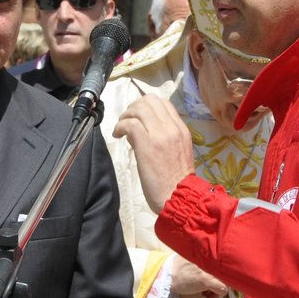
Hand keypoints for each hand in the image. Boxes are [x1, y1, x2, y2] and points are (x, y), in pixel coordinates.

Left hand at [112, 97, 195, 212]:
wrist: (179, 196)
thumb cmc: (177, 181)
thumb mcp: (177, 152)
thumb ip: (164, 138)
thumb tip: (142, 130)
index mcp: (181, 129)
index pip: (164, 103)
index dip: (147, 106)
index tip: (138, 117)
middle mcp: (172, 128)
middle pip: (150, 101)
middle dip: (134, 107)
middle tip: (127, 120)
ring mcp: (160, 135)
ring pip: (139, 109)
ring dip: (126, 116)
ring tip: (120, 128)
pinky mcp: (147, 144)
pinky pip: (130, 124)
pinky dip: (120, 126)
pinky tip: (117, 135)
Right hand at [170, 260, 228, 297]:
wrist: (167, 275)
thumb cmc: (177, 267)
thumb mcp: (192, 257)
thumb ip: (203, 257)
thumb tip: (213, 264)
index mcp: (207, 252)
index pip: (226, 261)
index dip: (223, 272)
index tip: (216, 277)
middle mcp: (210, 259)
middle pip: (227, 272)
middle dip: (221, 280)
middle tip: (211, 286)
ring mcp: (209, 270)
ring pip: (227, 281)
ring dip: (218, 288)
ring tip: (206, 291)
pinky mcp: (206, 280)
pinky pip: (223, 289)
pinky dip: (218, 294)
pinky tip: (208, 295)